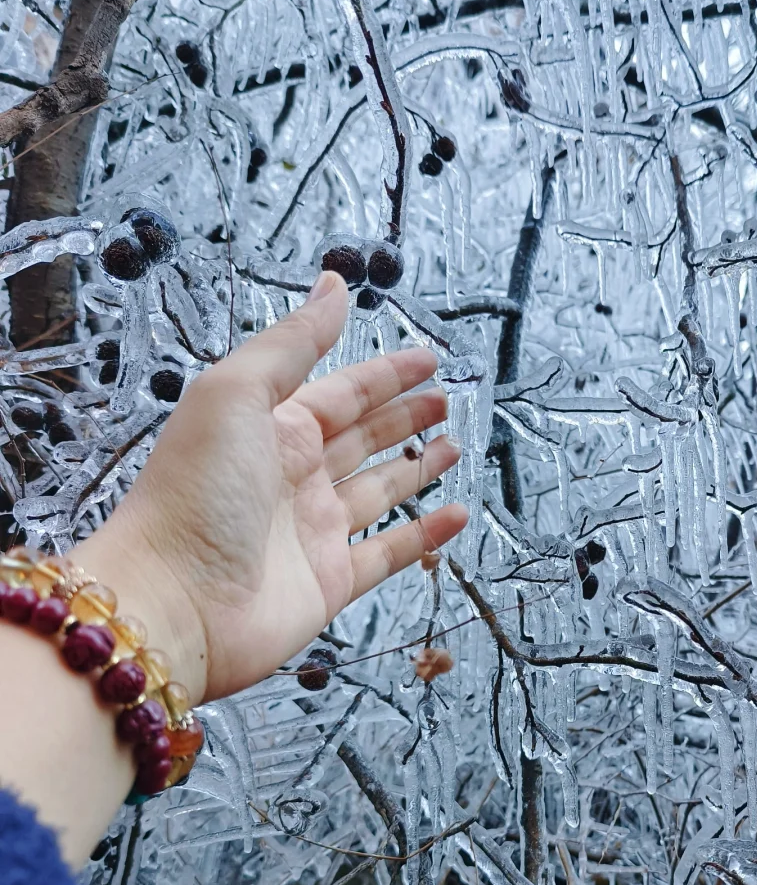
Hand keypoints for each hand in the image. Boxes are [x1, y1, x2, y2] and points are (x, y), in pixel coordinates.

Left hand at [78, 272, 465, 704]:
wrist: (173, 600)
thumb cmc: (194, 491)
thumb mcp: (237, 393)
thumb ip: (293, 341)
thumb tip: (334, 284)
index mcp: (271, 429)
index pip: (341, 393)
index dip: (385, 374)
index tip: (427, 359)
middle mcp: (294, 477)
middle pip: (361, 438)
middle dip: (402, 416)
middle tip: (445, 398)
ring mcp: (314, 532)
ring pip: (378, 492)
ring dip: (417, 469)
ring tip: (454, 447)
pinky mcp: (330, 582)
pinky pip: (389, 553)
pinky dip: (424, 535)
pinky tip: (456, 516)